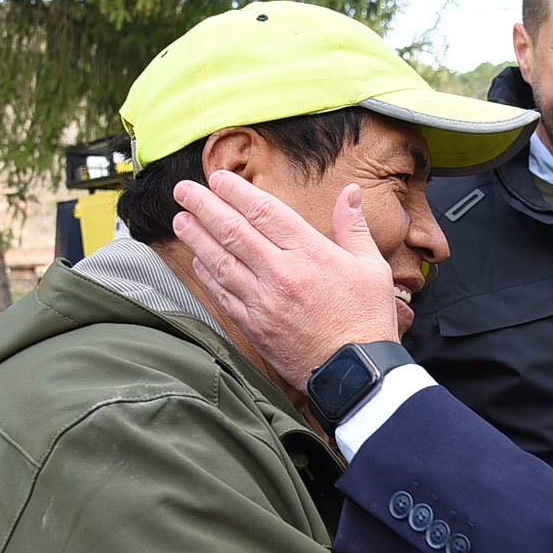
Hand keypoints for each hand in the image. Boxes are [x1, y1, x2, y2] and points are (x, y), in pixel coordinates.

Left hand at [170, 171, 396, 388]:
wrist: (356, 374)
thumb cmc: (367, 320)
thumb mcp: (371, 267)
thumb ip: (353, 227)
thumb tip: (351, 192)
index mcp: (310, 253)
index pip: (263, 211)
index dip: (236, 191)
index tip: (218, 179)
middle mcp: (281, 273)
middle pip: (233, 231)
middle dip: (204, 206)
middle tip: (183, 191)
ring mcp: (263, 301)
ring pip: (220, 261)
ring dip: (196, 238)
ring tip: (180, 220)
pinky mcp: (255, 326)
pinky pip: (223, 295)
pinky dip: (207, 275)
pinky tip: (197, 261)